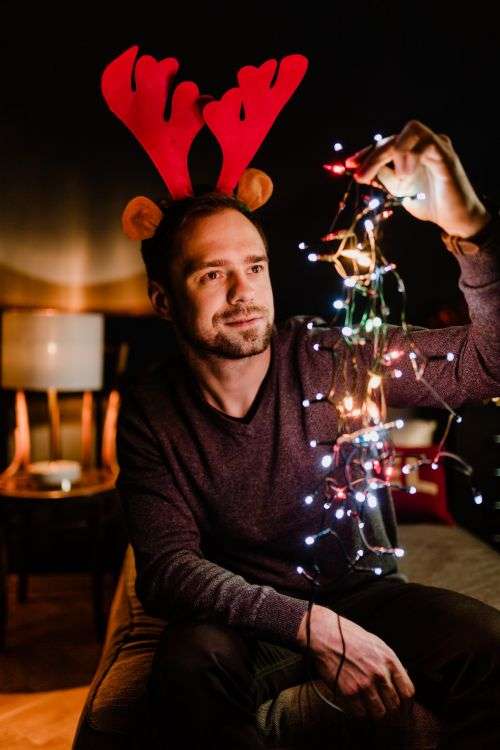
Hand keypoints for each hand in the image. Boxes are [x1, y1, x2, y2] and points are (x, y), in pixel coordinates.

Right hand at [297, 605, 414, 719]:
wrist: (325, 635)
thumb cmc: (350, 637)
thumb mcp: (376, 644)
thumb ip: (389, 663)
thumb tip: (399, 681)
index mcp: (389, 660)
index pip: (408, 692)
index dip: (406, 704)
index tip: (402, 707)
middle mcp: (379, 673)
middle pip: (395, 705)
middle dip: (391, 710)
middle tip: (384, 709)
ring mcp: (364, 684)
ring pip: (379, 713)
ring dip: (375, 713)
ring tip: (369, 707)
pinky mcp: (348, 692)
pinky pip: (360, 713)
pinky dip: (358, 712)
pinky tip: (355, 703)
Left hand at [347, 120, 489, 237]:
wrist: (454, 220)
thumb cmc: (429, 203)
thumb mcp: (399, 190)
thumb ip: (384, 176)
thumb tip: (362, 169)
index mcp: (412, 150)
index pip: (386, 143)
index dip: (366, 152)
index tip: (348, 165)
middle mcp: (425, 143)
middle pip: (393, 136)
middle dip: (372, 155)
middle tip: (359, 174)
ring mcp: (438, 146)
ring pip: (411, 130)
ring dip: (393, 151)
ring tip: (395, 176)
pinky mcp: (447, 155)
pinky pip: (427, 143)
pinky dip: (411, 156)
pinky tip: (406, 174)